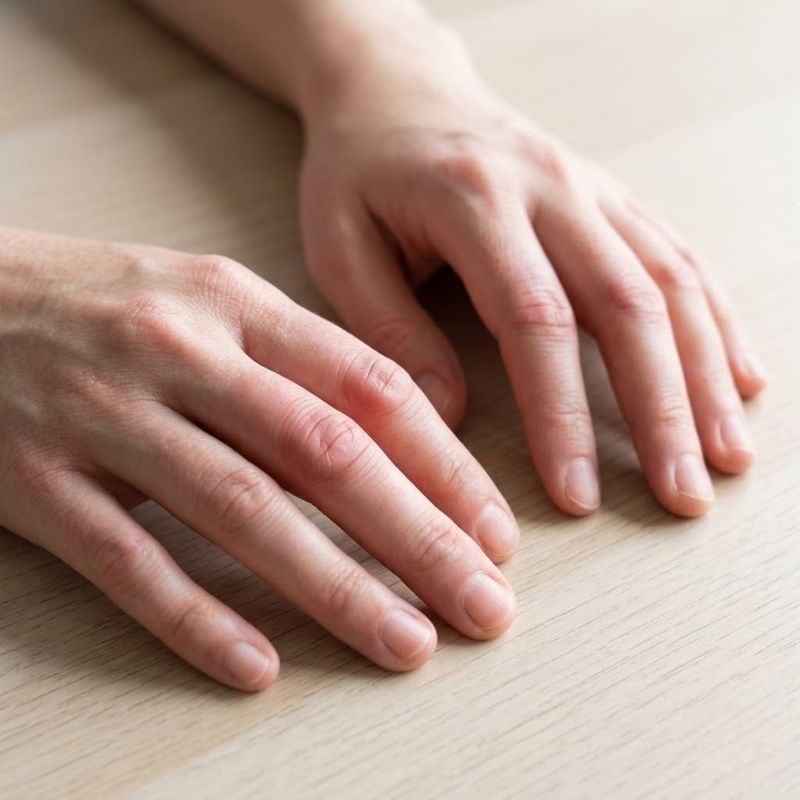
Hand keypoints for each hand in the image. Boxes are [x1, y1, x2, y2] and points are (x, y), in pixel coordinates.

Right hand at [0, 228, 518, 690]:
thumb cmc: (102, 301)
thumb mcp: (206, 301)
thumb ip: (294, 363)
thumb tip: (395, 438)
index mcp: (235, 301)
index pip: (369, 386)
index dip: (443, 465)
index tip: (495, 531)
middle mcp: (178, 351)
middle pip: (325, 454)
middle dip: (419, 537)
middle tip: (485, 606)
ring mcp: (103, 413)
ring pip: (242, 510)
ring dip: (334, 587)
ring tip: (406, 644)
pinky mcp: (33, 476)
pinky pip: (125, 558)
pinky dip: (194, 617)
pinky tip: (255, 666)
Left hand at [298, 19, 766, 517]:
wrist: (396, 90)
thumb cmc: (358, 173)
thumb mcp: (339, 247)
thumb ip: (389, 329)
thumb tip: (449, 418)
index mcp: (474, 202)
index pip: (535, 320)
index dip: (562, 413)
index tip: (577, 493)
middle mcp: (550, 189)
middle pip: (627, 305)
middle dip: (663, 410)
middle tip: (684, 496)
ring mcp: (590, 188)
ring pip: (670, 283)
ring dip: (706, 375)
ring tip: (728, 456)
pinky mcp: (609, 196)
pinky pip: (678, 256)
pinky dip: (715, 322)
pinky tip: (740, 377)